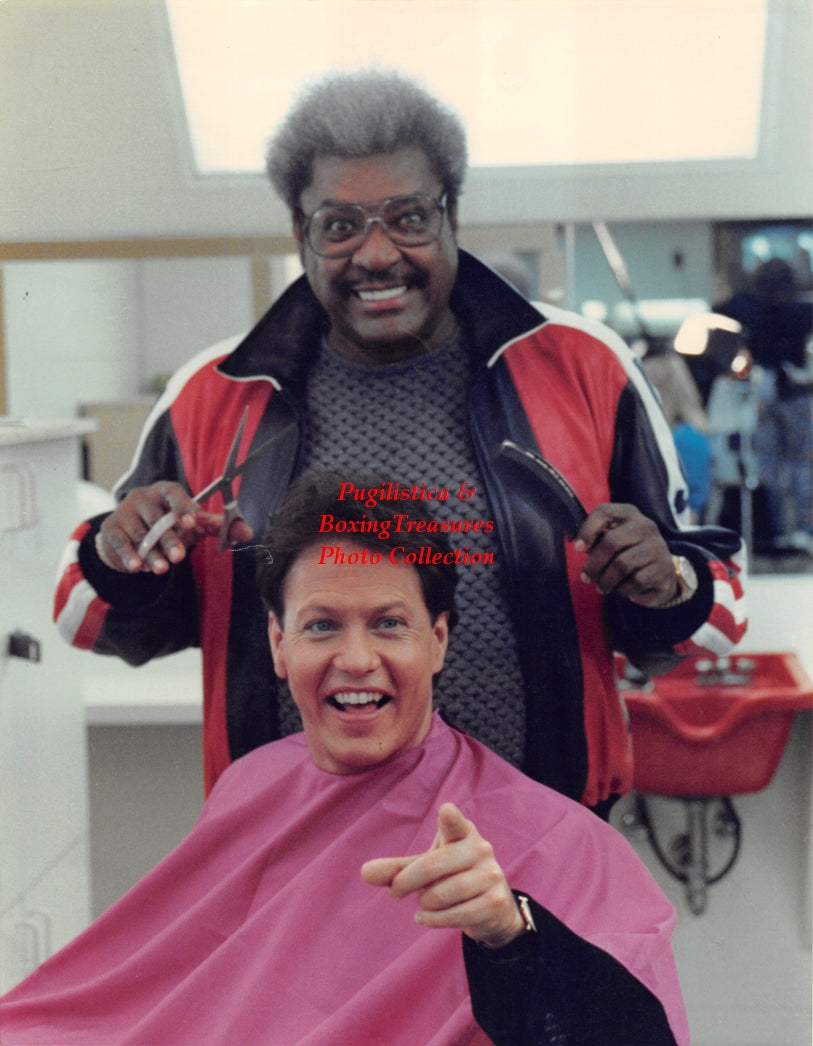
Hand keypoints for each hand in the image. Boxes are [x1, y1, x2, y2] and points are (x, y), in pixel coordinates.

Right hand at [95, 482, 252, 574]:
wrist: (132, 537)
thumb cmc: (168, 525)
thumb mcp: (193, 524)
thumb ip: (218, 527)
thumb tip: (248, 533)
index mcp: (166, 491)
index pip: (174, 492)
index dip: (183, 506)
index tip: (191, 522)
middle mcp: (143, 496)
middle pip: (157, 517)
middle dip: (169, 539)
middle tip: (179, 557)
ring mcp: (125, 511)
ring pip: (140, 533)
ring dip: (152, 553)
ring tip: (162, 568)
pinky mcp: (110, 528)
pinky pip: (120, 542)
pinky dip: (129, 555)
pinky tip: (136, 567)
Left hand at [361, 803, 524, 948]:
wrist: (493, 906)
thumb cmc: (452, 876)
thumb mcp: (427, 867)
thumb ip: (397, 869)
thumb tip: (364, 872)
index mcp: (463, 832)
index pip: (455, 824)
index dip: (450, 818)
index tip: (445, 811)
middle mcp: (480, 849)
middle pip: (431, 866)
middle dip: (406, 882)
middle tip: (395, 892)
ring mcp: (490, 875)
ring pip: (441, 894)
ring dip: (424, 903)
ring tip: (424, 901)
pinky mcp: (494, 902)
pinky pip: (454, 915)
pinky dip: (432, 920)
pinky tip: (424, 918)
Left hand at [573, 503, 677, 606]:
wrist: (661, 572)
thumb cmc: (627, 553)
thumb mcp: (612, 541)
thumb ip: (595, 539)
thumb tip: (579, 545)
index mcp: (629, 514)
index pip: (604, 512)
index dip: (587, 530)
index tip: (578, 549)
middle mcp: (646, 526)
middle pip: (612, 542)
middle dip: (594, 564)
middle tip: (585, 578)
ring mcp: (658, 547)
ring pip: (623, 564)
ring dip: (606, 580)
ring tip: (601, 587)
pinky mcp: (665, 569)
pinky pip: (636, 581)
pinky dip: (623, 589)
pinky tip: (621, 590)